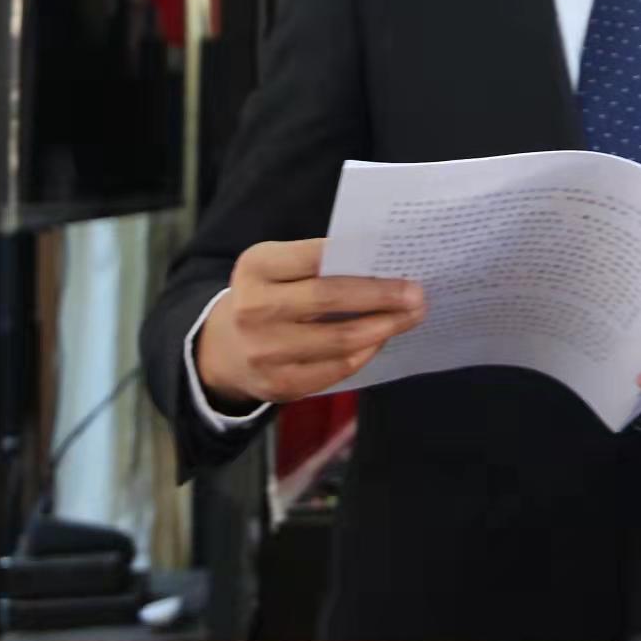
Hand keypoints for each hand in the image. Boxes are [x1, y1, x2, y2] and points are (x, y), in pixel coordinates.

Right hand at [195, 238, 426, 407]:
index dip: (361, 259)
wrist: (224, 350)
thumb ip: (318, 263)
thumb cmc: (266, 297)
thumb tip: (383, 264)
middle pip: (330, 298)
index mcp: (256, 267)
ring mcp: (264, 351)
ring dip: (383, 327)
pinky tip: (380, 340)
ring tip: (410, 317)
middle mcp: (254, 308)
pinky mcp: (278, 384)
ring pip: (339, 340)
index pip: (316, 256)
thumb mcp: (277, 269)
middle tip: (417, 294)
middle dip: (381, 295)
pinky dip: (365, 353)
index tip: (398, 261)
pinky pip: (336, 370)